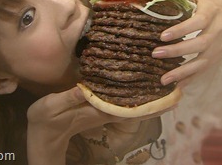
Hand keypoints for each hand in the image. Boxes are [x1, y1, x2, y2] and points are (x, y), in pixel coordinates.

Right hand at [26, 86, 171, 163]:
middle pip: (135, 109)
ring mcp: (102, 112)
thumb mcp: (51, 107)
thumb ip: (68, 98)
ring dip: (148, 100)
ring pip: (131, 107)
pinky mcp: (98, 109)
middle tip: (177, 92)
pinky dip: (135, 99)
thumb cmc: (45, 121)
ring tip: (166, 90)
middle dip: (156, 102)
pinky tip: (141, 91)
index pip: (127, 108)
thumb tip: (83, 87)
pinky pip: (122, 104)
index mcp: (96, 111)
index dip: (148, 104)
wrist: (44, 135)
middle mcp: (104, 113)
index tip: (167, 98)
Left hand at [153, 0, 221, 85]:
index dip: (182, 29)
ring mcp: (221, 46)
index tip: (163, 36)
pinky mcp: (220, 57)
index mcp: (212, 11)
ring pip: (203, 62)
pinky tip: (178, 86)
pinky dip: (191, 79)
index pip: (198, 21)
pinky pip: (205, 70)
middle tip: (156, 54)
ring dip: (183, 72)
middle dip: (177, 51)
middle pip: (200, 44)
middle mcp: (219, 30)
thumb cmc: (212, 3)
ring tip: (164, 79)